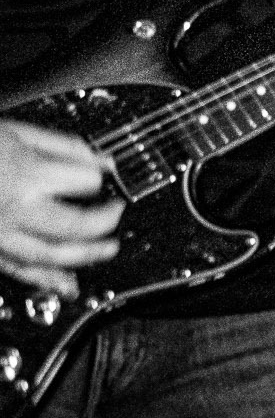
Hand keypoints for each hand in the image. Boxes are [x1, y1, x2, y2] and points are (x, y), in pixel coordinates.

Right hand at [0, 121, 123, 296]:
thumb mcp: (17, 132)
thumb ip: (62, 146)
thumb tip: (101, 159)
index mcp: (27, 175)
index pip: (86, 182)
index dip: (98, 176)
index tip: (102, 174)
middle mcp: (15, 210)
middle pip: (75, 226)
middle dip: (104, 224)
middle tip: (117, 216)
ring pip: (49, 255)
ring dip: (84, 257)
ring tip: (106, 251)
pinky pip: (18, 271)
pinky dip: (45, 280)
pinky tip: (65, 285)